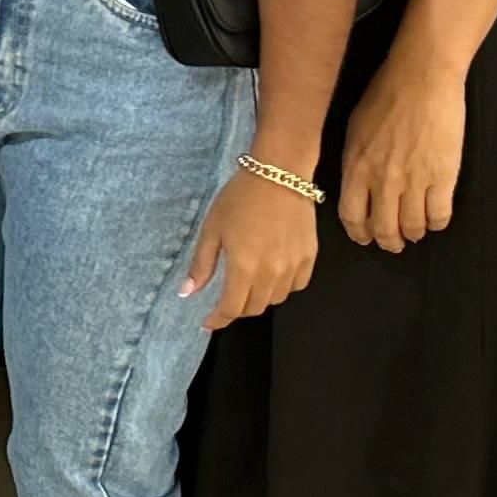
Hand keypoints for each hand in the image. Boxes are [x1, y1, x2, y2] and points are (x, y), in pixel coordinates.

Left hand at [182, 169, 319, 328]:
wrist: (279, 174)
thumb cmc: (240, 198)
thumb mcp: (212, 229)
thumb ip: (202, 264)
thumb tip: (187, 293)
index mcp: (244, 267)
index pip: (232, 308)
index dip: (218, 320)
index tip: (208, 322)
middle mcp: (271, 273)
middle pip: (254, 307)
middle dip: (237, 308)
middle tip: (226, 298)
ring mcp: (293, 266)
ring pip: (275, 299)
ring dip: (259, 298)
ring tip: (248, 283)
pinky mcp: (309, 257)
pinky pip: (296, 285)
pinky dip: (282, 287)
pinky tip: (272, 274)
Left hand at [336, 39, 463, 253]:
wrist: (421, 77)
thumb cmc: (385, 94)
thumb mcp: (354, 128)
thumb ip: (355, 160)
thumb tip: (356, 183)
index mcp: (356, 167)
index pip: (352, 216)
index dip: (359, 233)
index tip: (365, 237)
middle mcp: (382, 180)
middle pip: (383, 228)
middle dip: (388, 241)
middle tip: (393, 243)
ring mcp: (414, 180)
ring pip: (412, 226)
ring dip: (413, 234)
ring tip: (415, 231)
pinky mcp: (443, 176)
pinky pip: (440, 215)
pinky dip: (437, 223)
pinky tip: (436, 219)